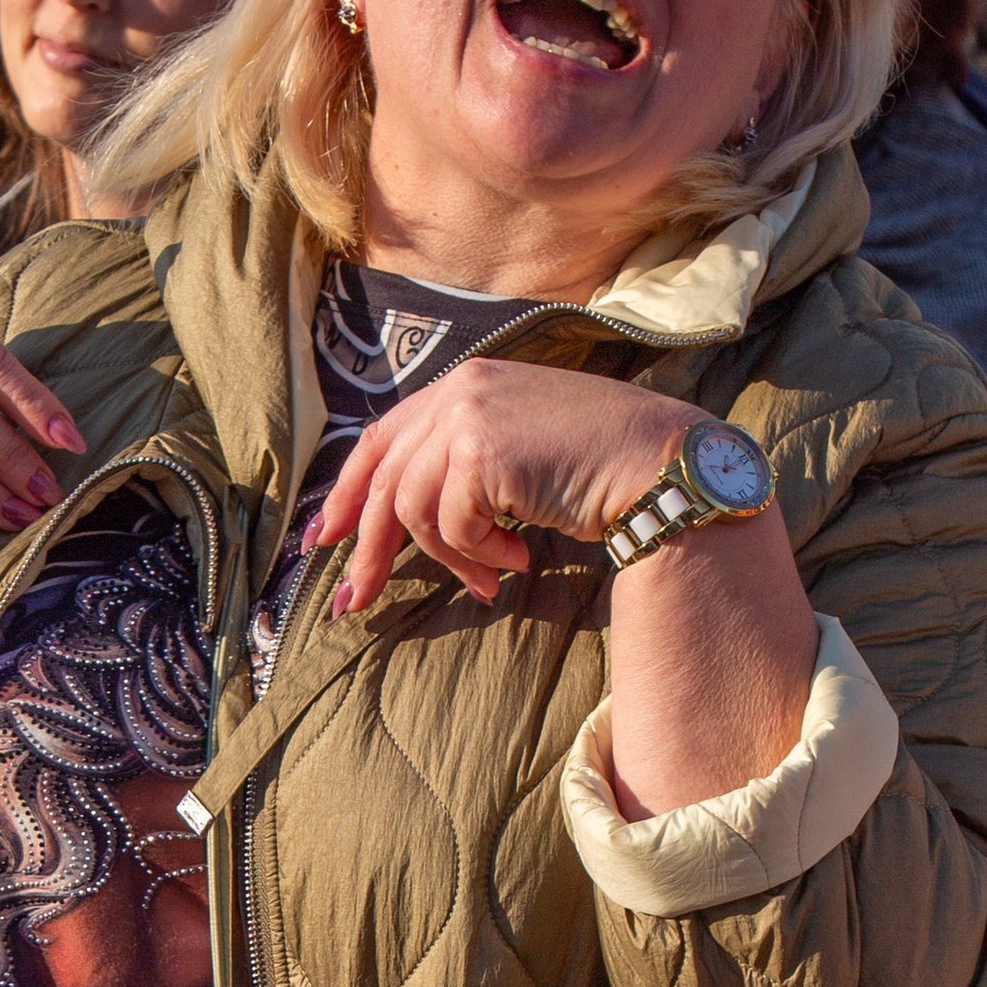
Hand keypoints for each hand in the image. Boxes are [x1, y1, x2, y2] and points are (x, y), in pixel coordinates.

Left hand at [311, 364, 695, 611]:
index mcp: (463, 384)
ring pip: (415, 510)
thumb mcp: (519, 449)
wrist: (659, 462)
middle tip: (355, 601)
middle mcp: (458, 390)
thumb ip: (464, 463)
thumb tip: (407, 520)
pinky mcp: (482, 451)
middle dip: (369, 549)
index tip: (327, 537)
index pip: (381, 437)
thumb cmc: (600, 465)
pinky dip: (482, 555)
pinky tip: (520, 557)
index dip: (348, 491)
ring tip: (489, 580)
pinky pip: (453, 526)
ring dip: (452, 560)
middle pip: (386, 479)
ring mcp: (468, 416)